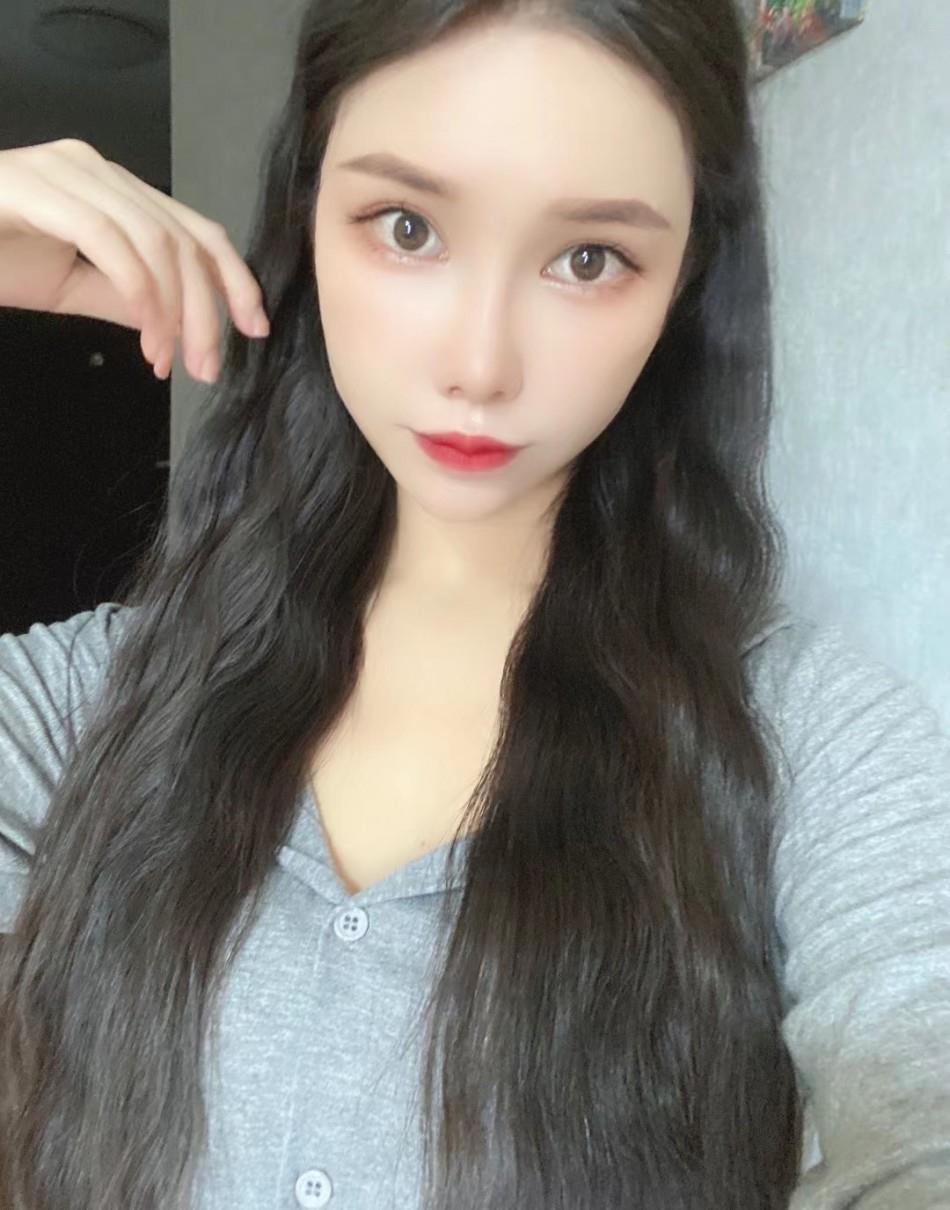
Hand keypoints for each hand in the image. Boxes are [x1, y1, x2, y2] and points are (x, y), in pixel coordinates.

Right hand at [0, 137, 269, 381]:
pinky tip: (145, 337)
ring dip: (175, 311)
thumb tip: (175, 320)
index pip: (194, 230)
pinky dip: (139, 293)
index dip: (233, 278)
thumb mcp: (68, 285)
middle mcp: (95, 169)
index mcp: (111, 191)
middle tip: (209, 366)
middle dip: (208, 310)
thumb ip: (125, 297)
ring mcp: (65, 172)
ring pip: (156, 241)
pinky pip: (110, 239)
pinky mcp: (35, 186)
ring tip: (172, 360)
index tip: (254, 328)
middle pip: (184, 239)